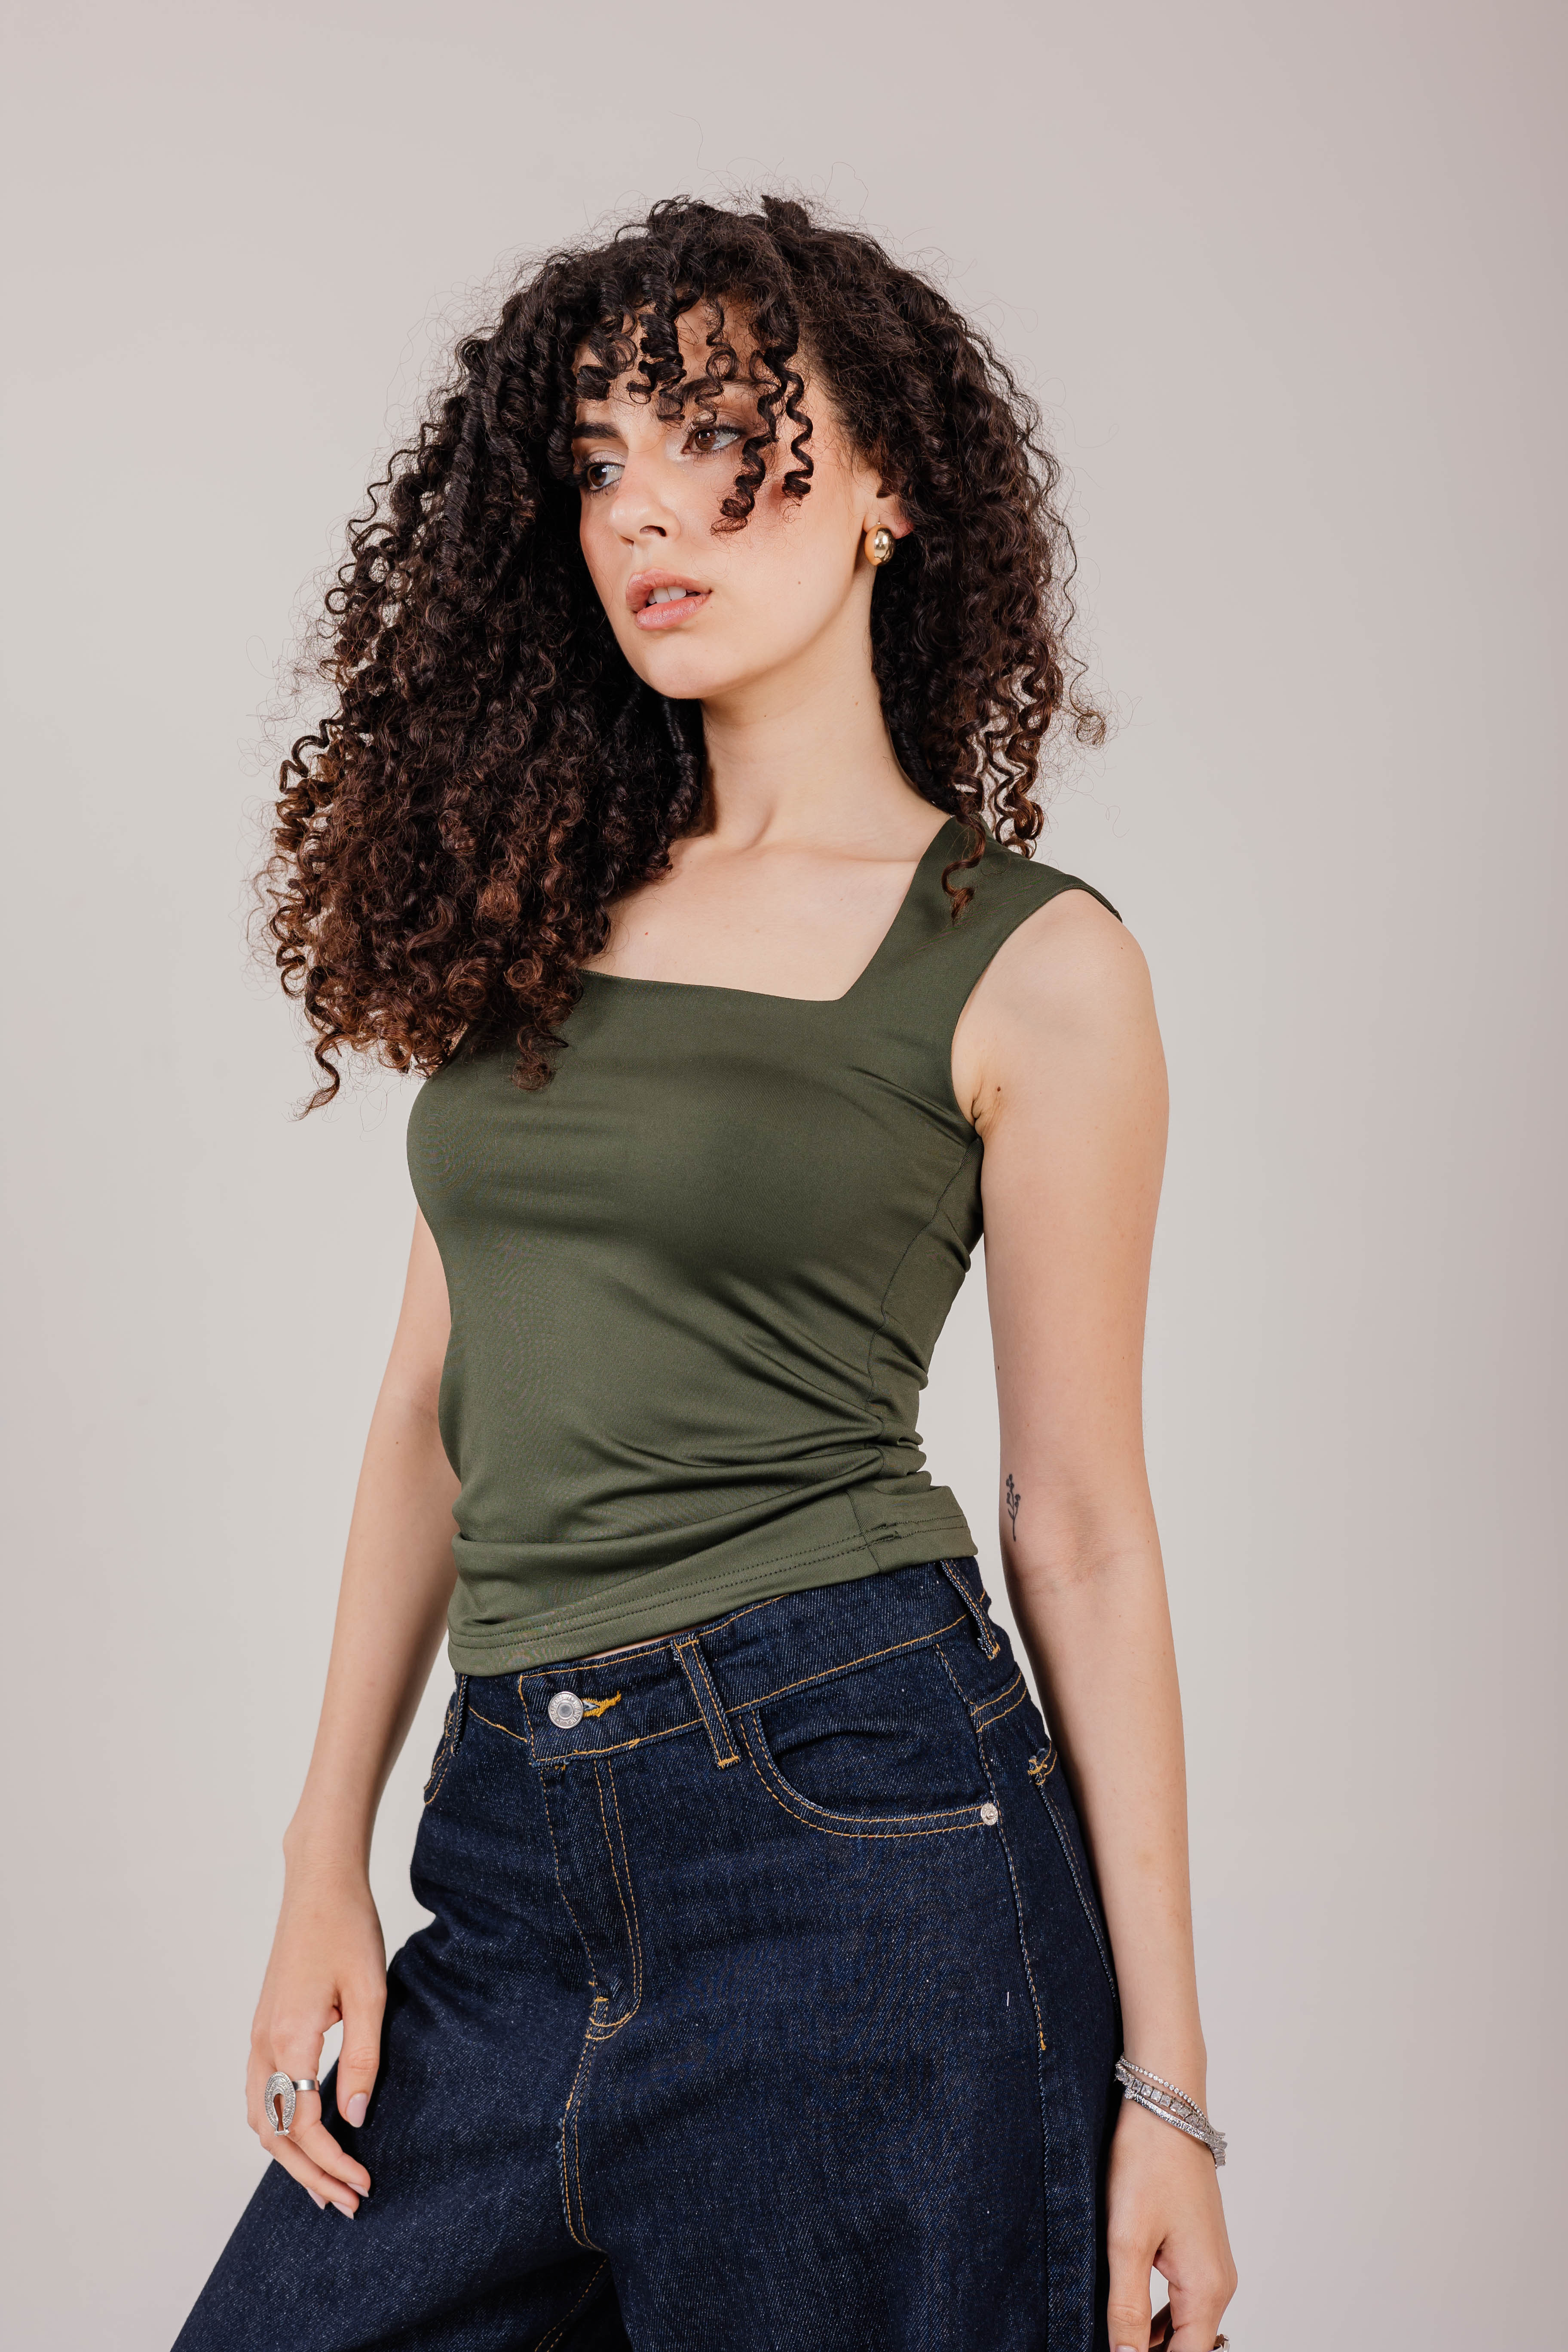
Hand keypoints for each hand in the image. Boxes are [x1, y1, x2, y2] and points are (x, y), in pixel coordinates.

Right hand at [245, 1857, 386, 2215]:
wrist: (318, 1884)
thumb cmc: (348, 1928)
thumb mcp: (369, 1992)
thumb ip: (363, 2057)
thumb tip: (355, 2118)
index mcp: (288, 2037)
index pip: (302, 2125)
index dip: (332, 2162)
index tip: (363, 2184)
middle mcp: (262, 2043)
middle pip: (272, 2134)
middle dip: (309, 2175)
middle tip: (346, 2203)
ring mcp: (257, 2035)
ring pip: (259, 2118)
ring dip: (289, 2157)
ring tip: (326, 2183)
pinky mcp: (263, 2027)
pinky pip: (259, 2095)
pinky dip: (277, 2127)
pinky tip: (303, 2137)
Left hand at [1106, 2098, 1236, 2349]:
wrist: (1166, 2104)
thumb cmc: (1148, 2162)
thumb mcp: (1127, 2239)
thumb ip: (1126, 2307)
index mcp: (1206, 2288)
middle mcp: (1218, 2282)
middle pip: (1188, 2347)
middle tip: (1104, 2342)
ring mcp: (1210, 2264)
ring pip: (1183, 2325)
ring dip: (1151, 2340)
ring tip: (1111, 2337)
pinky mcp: (1196, 2248)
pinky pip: (1180, 2299)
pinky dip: (1156, 2315)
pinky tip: (1125, 2314)